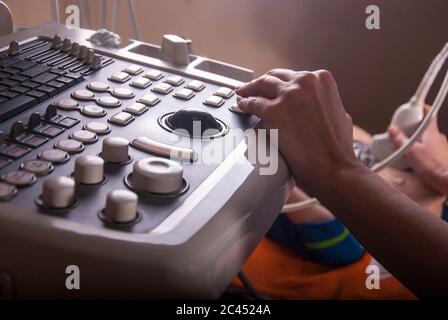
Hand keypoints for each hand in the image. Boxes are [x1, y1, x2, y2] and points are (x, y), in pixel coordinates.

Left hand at [236, 69, 361, 192]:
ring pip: (261, 86)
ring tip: (242, 95)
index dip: (279, 83)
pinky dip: (244, 105)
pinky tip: (241, 107)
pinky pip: (252, 104)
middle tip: (251, 90)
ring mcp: (288, 95)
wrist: (333, 168)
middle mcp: (305, 82)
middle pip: (274, 77)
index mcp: (322, 80)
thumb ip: (324, 104)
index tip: (271, 88)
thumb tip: (316, 105)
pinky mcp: (273, 111)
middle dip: (261, 84)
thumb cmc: (337, 149)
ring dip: (249, 91)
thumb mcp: (340, 114)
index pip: (292, 76)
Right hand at [388, 106, 447, 194]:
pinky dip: (421, 149)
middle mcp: (437, 137)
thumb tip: (393, 129)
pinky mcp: (440, 156)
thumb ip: (400, 139)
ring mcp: (440, 147)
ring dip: (417, 139)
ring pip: (427, 138)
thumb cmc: (434, 166)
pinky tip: (415, 157)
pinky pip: (429, 149)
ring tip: (406, 145)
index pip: (429, 113)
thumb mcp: (411, 151)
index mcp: (431, 131)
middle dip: (413, 126)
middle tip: (403, 129)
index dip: (421, 107)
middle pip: (425, 126)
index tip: (413, 106)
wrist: (447, 180)